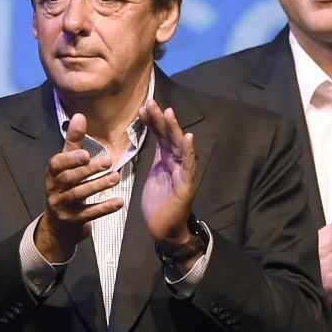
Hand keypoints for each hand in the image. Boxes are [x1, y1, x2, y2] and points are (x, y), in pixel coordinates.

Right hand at [35, 113, 122, 262]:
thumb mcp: (67, 165)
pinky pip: (89, 214)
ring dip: (98, 185)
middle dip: (88, 170)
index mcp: (53, 173)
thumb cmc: (66, 186)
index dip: (70, 159)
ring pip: (79, 194)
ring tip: (116, 177)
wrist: (59, 225)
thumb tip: (79, 115)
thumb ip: (74, 142)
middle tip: (108, 161)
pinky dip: (104, 208)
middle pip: (70, 178)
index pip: (57, 164)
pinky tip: (120, 202)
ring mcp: (62, 206)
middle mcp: (54, 189)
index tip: (85, 153)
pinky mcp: (73, 221)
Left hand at [139, 100, 197, 257]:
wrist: (165, 229)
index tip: (142, 108)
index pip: (159, 136)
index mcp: (166, 160)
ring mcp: (183, 172)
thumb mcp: (152, 176)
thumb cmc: (158, 204)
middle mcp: (176, 162)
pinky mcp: (187, 184)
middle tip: (150, 102)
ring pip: (179, 146)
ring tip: (168, 112)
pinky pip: (189, 165)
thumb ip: (153, 158)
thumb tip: (148, 140)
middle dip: (160, 120)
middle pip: (169, 136)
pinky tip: (188, 137)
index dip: (152, 122)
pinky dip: (188, 151)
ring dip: (173, 129)